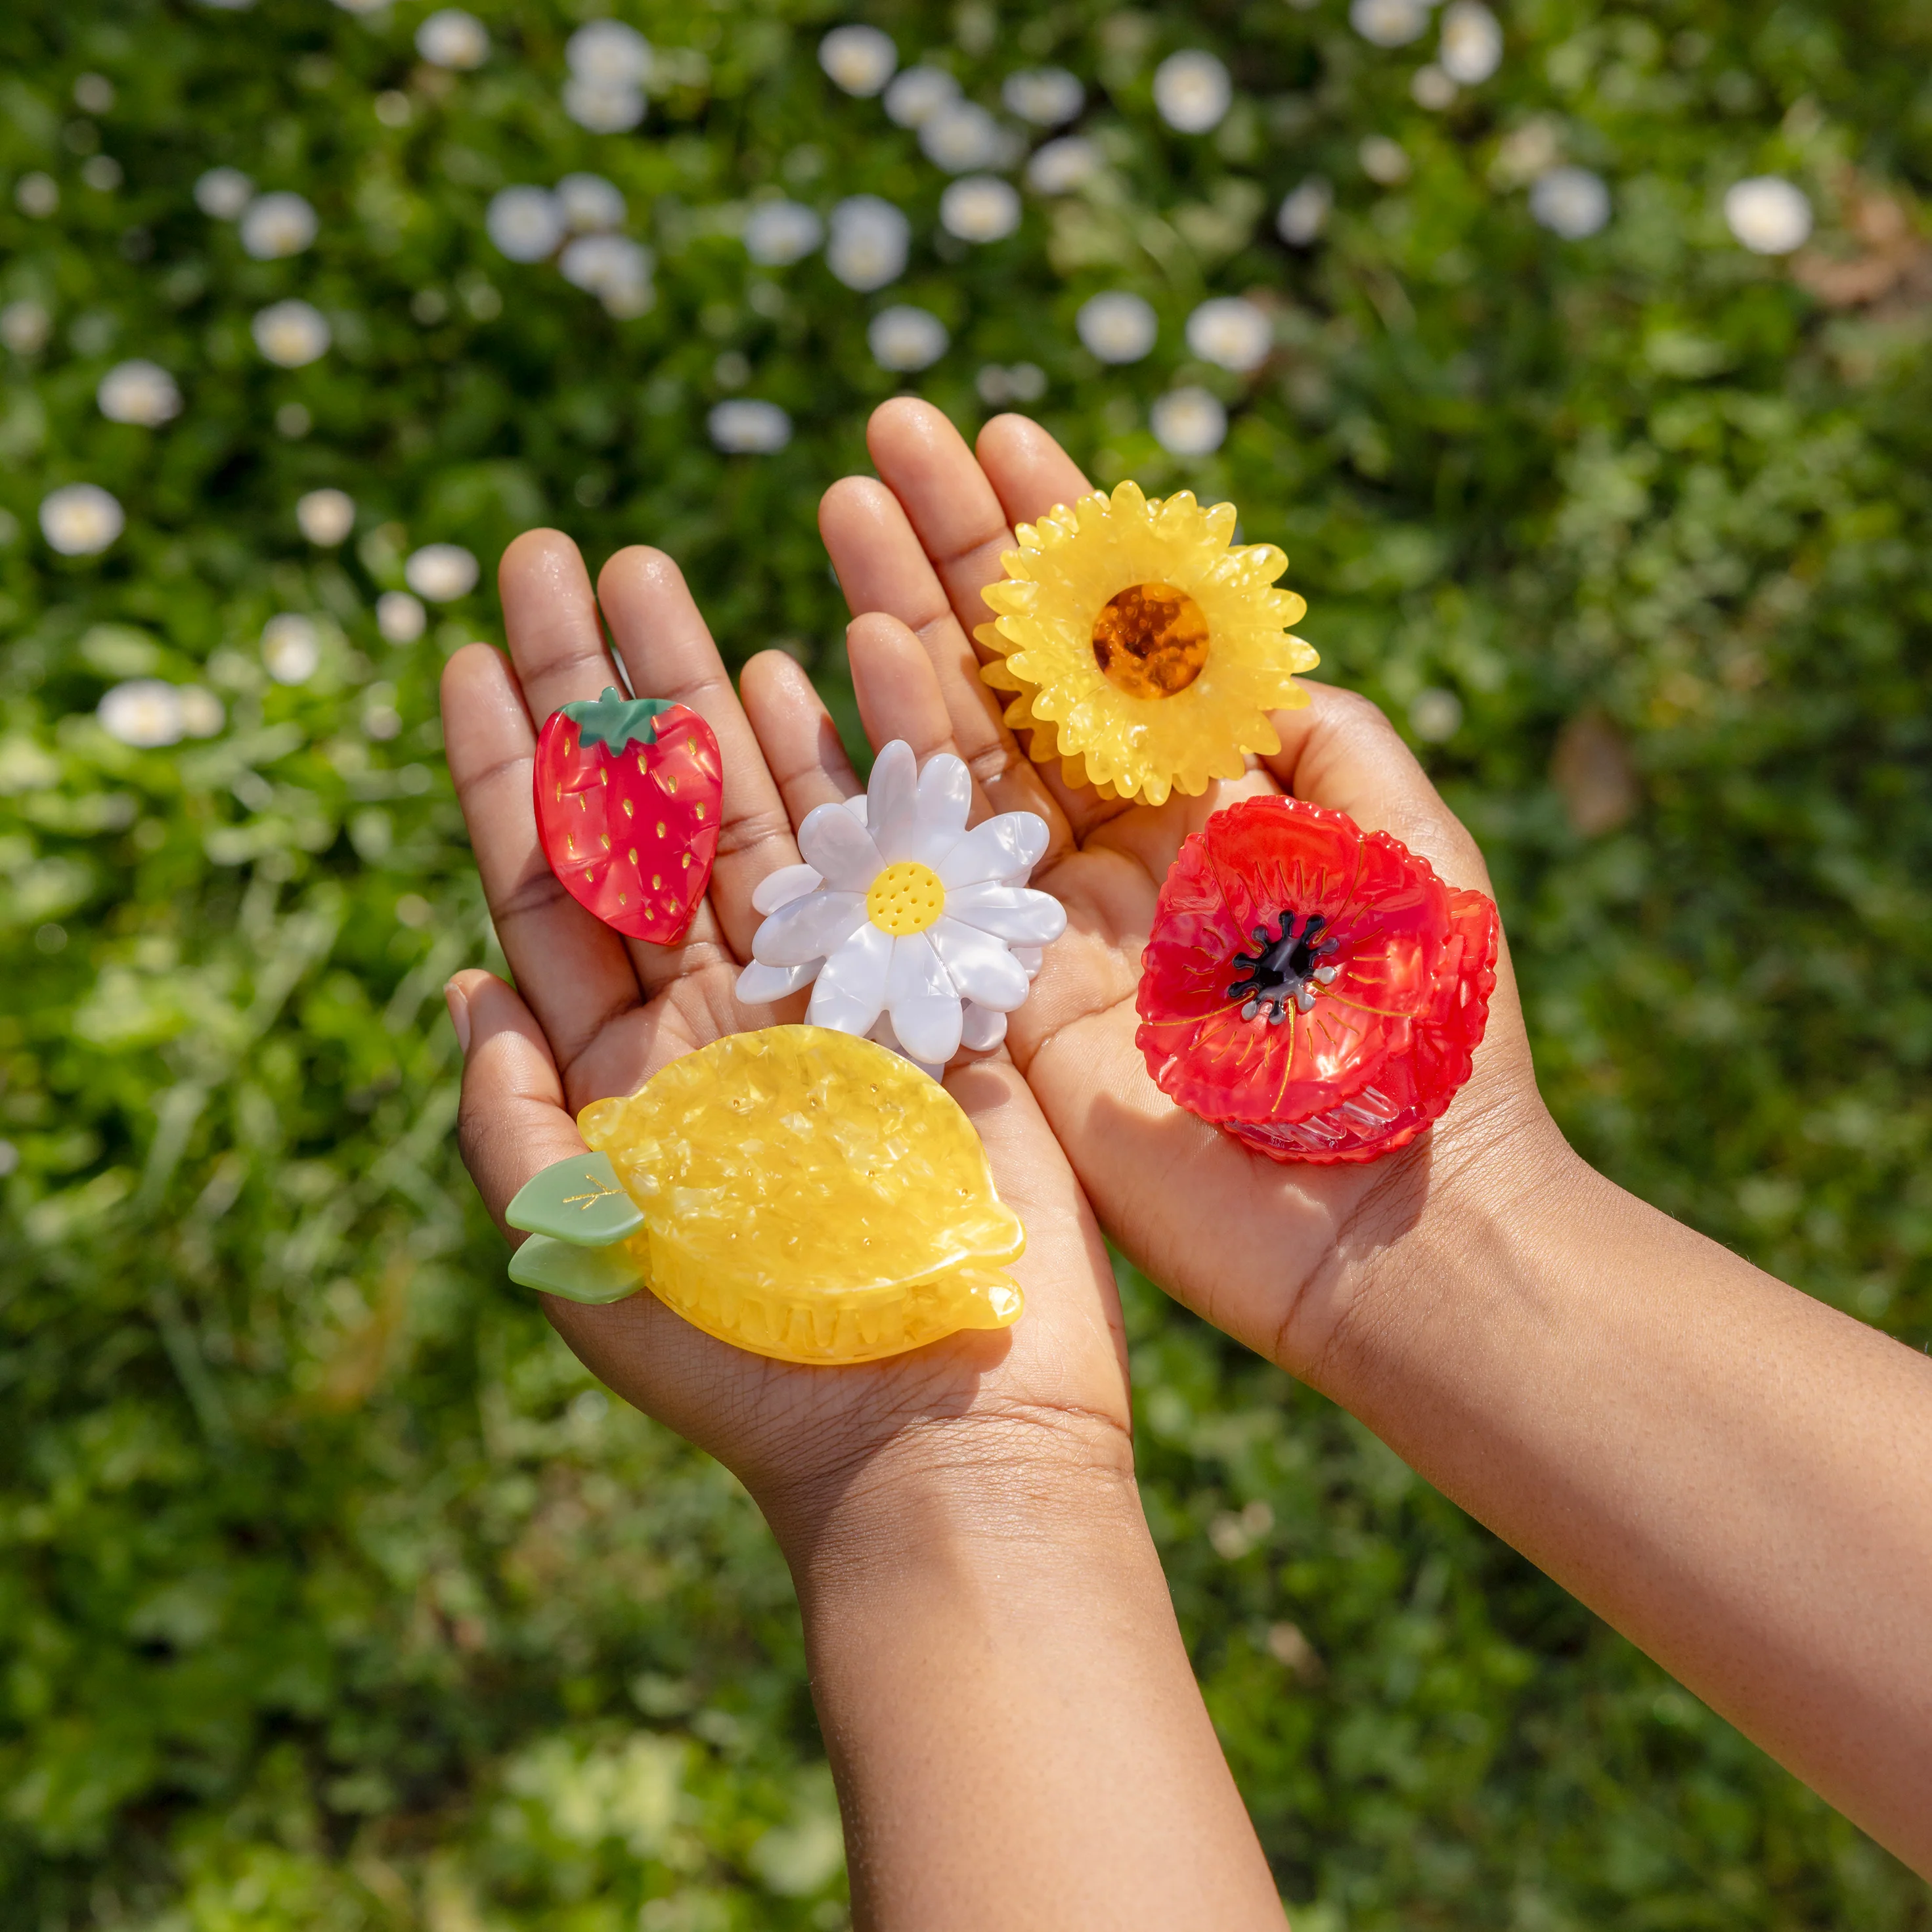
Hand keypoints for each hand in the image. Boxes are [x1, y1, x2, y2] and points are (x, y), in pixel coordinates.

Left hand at [438, 530, 1133, 1556]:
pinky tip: (807, 667)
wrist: (945, 1425)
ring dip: (705, 690)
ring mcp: (833, 985)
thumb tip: (459, 977)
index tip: (471, 644)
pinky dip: (851, 757)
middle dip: (598, 682)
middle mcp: (722, 1005)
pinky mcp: (939, 986)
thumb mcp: (592, 1257)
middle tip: (557, 554)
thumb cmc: (767, 1364)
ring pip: (758, 805)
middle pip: (646, 809)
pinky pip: (890, 846)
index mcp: (628, 1063)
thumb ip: (515, 1126)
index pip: (551, 879)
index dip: (508, 760)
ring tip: (662, 574)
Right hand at [819, 401, 1570, 1384]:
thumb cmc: (1431, 1037)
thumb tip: (1252, 655)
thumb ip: (1330, 745)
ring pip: (960, 748)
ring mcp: (1052, 922)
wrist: (1395, 1228)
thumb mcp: (1413, 851)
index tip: (999, 436)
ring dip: (902, 622)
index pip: (1118, 646)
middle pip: (1019, 675)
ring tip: (841, 506)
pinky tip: (843, 658)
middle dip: (956, 552)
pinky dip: (890, 760)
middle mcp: (1118, 850)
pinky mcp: (1005, 1002)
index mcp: (1214, 805)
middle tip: (885, 435)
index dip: (1059, 540)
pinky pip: (933, 867)